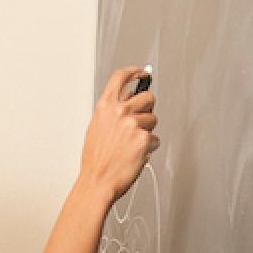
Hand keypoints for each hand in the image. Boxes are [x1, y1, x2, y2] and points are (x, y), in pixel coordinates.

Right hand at [78, 66, 158, 201]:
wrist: (97, 180)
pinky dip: (149, 147)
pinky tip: (135, 155)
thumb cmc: (96, 159)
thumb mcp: (97, 126)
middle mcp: (120, 111)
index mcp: (105, 106)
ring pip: (153, 120)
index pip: (121, 77)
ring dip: (147, 131)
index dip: (135, 71)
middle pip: (148, 97)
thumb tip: (129, 99)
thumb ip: (112, 111)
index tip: (143, 72)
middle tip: (142, 121)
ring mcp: (133, 124)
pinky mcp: (144, 139)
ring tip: (131, 145)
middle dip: (148, 108)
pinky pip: (155, 139)